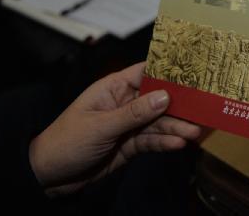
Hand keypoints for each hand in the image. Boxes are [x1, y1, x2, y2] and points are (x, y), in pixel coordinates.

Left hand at [28, 62, 202, 196]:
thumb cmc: (65, 142)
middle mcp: (124, 103)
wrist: (47, 178)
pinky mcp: (130, 146)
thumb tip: (164, 96)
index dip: (168, 70)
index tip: (194, 70)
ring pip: (158, 123)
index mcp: (113, 88)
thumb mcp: (100, 126)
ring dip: (176, 127)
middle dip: (178, 105)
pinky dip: (165, 143)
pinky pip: (152, 141)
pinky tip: (178, 145)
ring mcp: (128, 126)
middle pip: (158, 100)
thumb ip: (133, 113)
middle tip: (201, 110)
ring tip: (193, 133)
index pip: (145, 72)